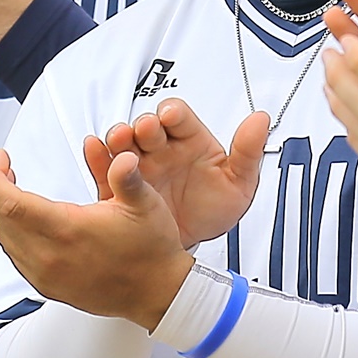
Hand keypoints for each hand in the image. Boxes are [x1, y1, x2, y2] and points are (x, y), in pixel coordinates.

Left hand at [0, 138, 197, 328]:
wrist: (157, 293)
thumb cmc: (151, 250)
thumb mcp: (144, 203)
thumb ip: (125, 175)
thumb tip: (120, 153)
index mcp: (68, 231)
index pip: (10, 203)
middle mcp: (50, 257)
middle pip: (0, 218)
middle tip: (0, 164)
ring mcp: (45, 275)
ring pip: (4, 238)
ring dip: (0, 209)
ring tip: (8, 185)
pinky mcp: (47, 286)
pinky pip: (14, 255)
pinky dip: (9, 231)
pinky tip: (20, 217)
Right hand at [98, 99, 266, 246]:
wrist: (191, 244)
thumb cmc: (212, 209)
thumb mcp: (238, 183)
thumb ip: (248, 152)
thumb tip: (261, 121)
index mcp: (188, 141)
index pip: (178, 116)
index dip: (173, 113)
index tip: (171, 117)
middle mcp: (160, 148)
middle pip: (147, 125)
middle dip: (144, 125)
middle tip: (144, 130)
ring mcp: (138, 165)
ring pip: (123, 141)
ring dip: (118, 136)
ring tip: (118, 141)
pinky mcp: (118, 184)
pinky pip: (103, 166)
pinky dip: (96, 156)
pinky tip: (96, 150)